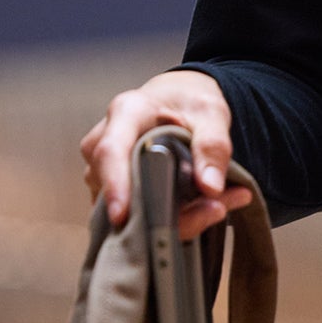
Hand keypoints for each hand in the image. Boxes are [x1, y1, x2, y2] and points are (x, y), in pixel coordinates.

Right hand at [79, 69, 251, 243]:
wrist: (177, 102)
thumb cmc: (189, 103)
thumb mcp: (211, 113)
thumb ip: (213, 146)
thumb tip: (211, 187)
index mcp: (126, 113)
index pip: (111, 152)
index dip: (115, 185)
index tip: (121, 215)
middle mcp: (103, 143)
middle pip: (119, 189)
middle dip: (164, 212)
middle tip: (216, 209)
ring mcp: (101, 171)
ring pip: (128, 209)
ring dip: (175, 217)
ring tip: (219, 205)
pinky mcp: (109, 191)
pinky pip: (133, 216)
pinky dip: (171, 220)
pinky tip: (205, 209)